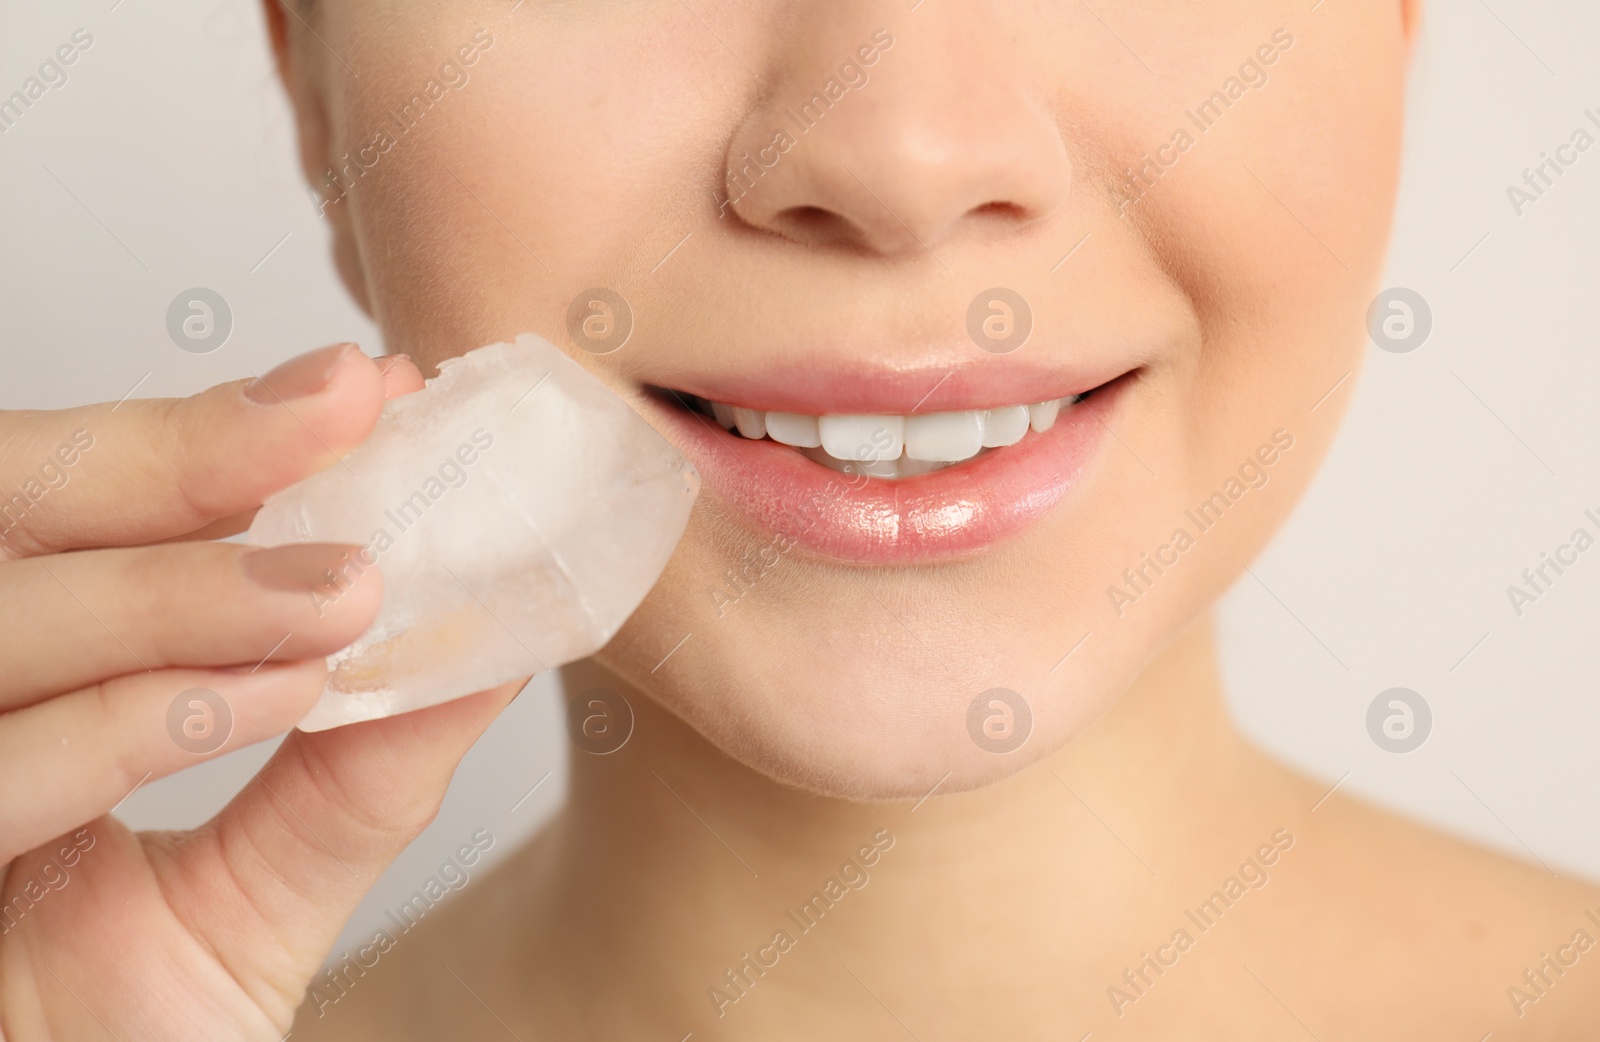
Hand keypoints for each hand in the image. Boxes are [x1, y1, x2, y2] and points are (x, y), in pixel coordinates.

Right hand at [0, 345, 521, 1039]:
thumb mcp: (257, 902)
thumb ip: (352, 777)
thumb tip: (490, 646)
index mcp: (20, 686)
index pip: (85, 514)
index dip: (216, 438)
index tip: (365, 389)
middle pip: (17, 511)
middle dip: (188, 457)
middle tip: (349, 413)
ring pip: (7, 618)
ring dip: (184, 593)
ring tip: (348, 590)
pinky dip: (130, 721)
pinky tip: (270, 696)